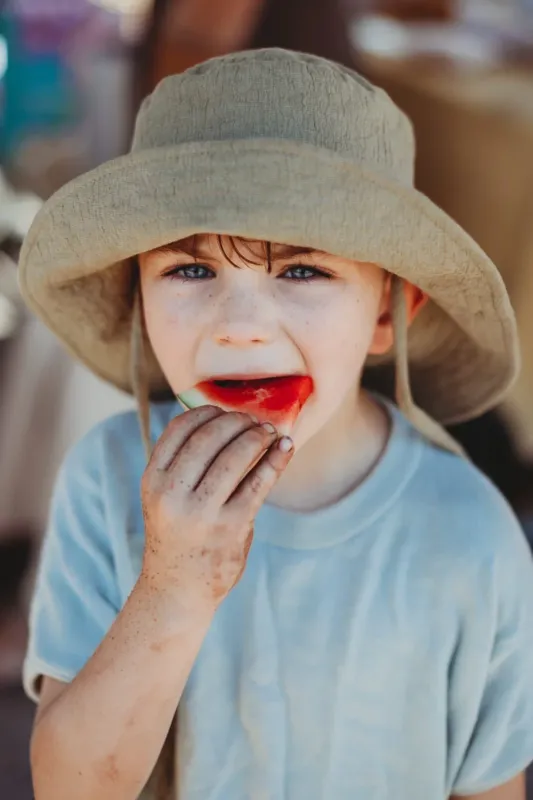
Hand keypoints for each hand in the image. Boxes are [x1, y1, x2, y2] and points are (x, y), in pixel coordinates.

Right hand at [140, 405, 292, 613]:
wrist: (177, 589)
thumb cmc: (178, 535)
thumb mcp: (167, 497)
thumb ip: (187, 464)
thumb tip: (230, 422)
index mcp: (153, 480)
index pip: (179, 428)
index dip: (206, 412)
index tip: (224, 410)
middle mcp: (172, 494)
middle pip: (208, 437)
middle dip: (236, 421)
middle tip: (252, 420)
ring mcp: (202, 512)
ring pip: (235, 456)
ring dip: (257, 436)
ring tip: (268, 432)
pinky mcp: (231, 526)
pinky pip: (259, 482)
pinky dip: (276, 459)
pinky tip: (285, 446)